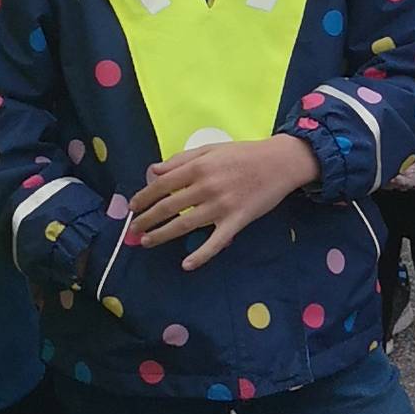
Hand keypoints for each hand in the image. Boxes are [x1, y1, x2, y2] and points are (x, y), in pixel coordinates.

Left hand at [129, 136, 319, 270]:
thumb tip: (153, 171)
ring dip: (163, 235)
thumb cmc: (245, 154)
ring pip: (185, 225)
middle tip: (134, 229)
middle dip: (147, 219)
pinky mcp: (236, 221)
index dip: (144, 197)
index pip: (162, 185)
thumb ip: (181, 159)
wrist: (281, 162)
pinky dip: (201, 255)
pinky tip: (186, 264)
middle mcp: (206, 187)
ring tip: (148, 242)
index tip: (133, 206)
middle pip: (169, 207)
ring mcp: (221, 206)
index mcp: (199, 167)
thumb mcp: (211, 149)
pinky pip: (215, 242)